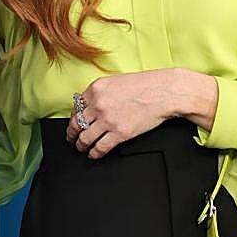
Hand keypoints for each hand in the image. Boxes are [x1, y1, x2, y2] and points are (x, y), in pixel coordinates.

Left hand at [66, 68, 215, 158]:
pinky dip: (94, 154)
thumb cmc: (145, 85)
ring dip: (81, 146)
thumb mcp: (116, 82)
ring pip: (85, 138)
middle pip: (76, 124)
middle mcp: (98, 104)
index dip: (72, 118)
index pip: (75, 107)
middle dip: (72, 134)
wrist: (164, 92)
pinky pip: (100, 148)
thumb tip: (91, 105)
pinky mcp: (120, 133)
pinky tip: (94, 155)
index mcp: (96, 89)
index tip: (73, 123)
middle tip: (72, 139)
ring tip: (81, 148)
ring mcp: (108, 120)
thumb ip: (101, 93)